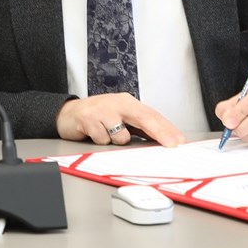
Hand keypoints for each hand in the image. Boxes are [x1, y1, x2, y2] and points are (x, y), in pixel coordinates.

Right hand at [55, 93, 184, 146]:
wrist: (68, 113)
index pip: (152, 115)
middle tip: (172, 145)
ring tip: (106, 134)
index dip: (167, 128)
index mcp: (128, 102)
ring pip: (122, 135)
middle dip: (160, 133)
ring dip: (116, 141)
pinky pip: (103, 140)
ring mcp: (103, 110)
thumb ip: (138, 126)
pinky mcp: (88, 119)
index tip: (179, 141)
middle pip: (144, 118)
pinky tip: (95, 133)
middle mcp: (117, 103)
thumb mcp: (120, 117)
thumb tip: (161, 139)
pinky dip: (100, 141)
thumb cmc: (97, 116)